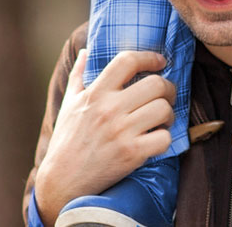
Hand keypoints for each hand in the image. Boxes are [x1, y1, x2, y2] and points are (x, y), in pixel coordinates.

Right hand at [33, 50, 176, 222]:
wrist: (62, 181)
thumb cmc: (66, 140)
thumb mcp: (69, 104)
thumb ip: (78, 75)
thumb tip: (86, 51)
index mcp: (95, 93)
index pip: (127, 61)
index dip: (149, 57)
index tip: (159, 62)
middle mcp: (109, 109)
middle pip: (156, 84)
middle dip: (167, 88)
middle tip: (165, 96)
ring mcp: (121, 132)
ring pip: (164, 109)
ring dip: (169, 113)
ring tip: (163, 119)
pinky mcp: (131, 154)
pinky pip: (164, 138)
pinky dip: (166, 138)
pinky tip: (157, 139)